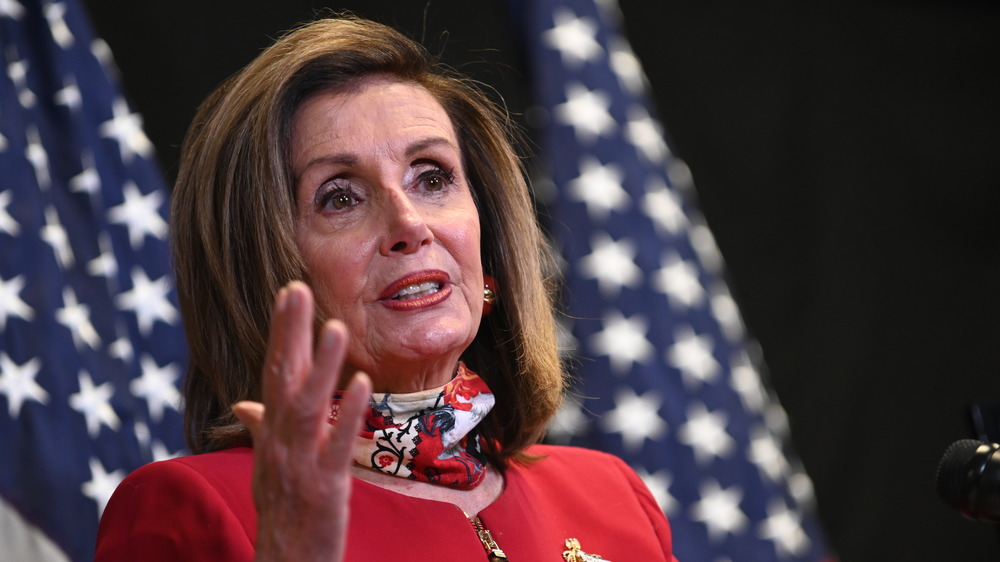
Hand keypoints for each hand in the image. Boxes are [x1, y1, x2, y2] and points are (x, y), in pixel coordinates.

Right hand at [232, 281, 371, 561]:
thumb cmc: (282, 513)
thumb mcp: (267, 468)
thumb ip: (261, 430)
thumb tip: (244, 403)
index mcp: (272, 434)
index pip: (274, 373)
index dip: (282, 333)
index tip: (291, 291)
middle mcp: (280, 443)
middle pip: (282, 380)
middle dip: (289, 334)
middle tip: (296, 289)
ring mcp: (301, 465)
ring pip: (307, 408)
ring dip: (320, 367)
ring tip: (334, 327)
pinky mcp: (325, 489)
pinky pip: (336, 447)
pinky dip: (348, 416)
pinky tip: (364, 384)